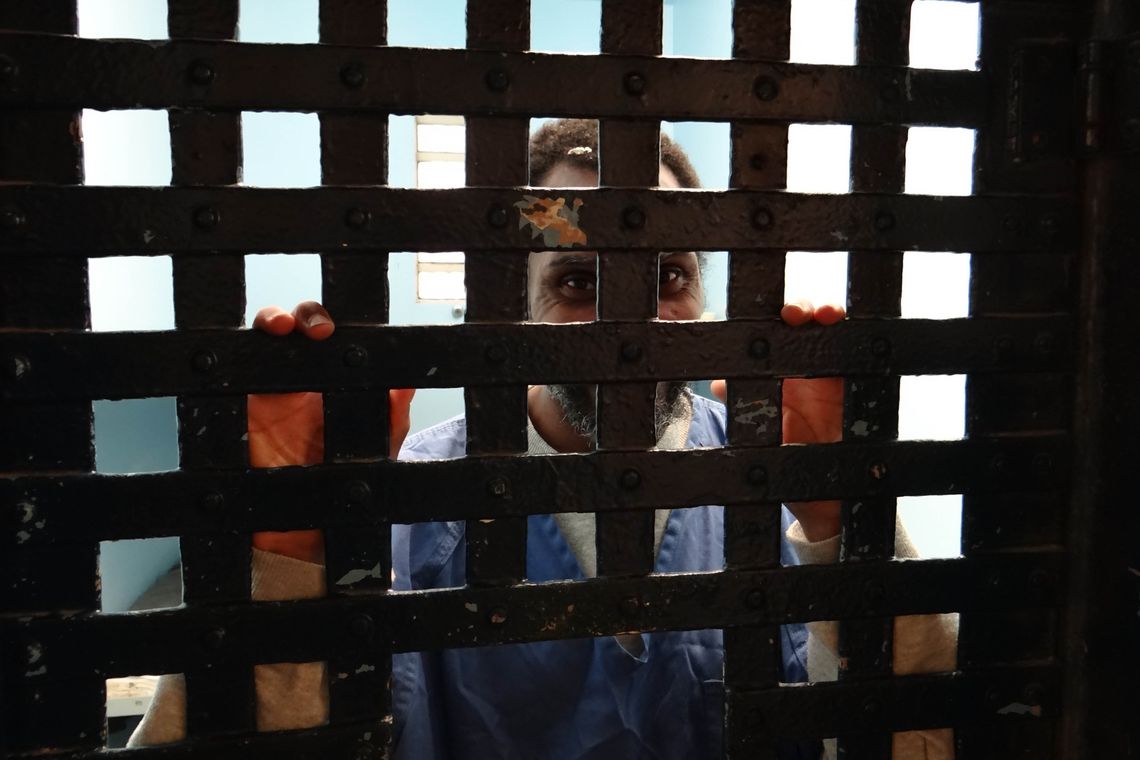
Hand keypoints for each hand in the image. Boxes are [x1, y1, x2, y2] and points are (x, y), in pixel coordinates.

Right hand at [248, 301, 414, 562]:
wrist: (307, 516)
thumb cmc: (343, 473)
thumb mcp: (378, 439)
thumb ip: (393, 410)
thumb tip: (409, 381)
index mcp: (335, 373)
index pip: (332, 333)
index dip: (333, 321)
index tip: (338, 328)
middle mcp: (302, 372)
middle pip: (297, 323)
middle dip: (303, 314)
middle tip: (317, 329)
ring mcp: (271, 383)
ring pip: (264, 336)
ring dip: (270, 319)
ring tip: (279, 327)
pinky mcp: (245, 400)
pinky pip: (236, 369)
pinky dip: (241, 354)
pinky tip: (252, 351)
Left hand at [711, 301, 844, 541]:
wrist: (822, 494)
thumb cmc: (788, 456)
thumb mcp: (760, 431)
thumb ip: (742, 403)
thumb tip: (717, 382)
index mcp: (777, 371)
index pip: (773, 332)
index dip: (769, 316)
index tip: (761, 314)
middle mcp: (805, 366)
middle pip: (805, 322)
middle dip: (801, 307)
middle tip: (793, 313)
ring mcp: (833, 371)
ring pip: (834, 328)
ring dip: (829, 311)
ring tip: (825, 313)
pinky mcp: (857, 384)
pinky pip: (860, 352)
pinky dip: (855, 335)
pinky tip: (845, 326)